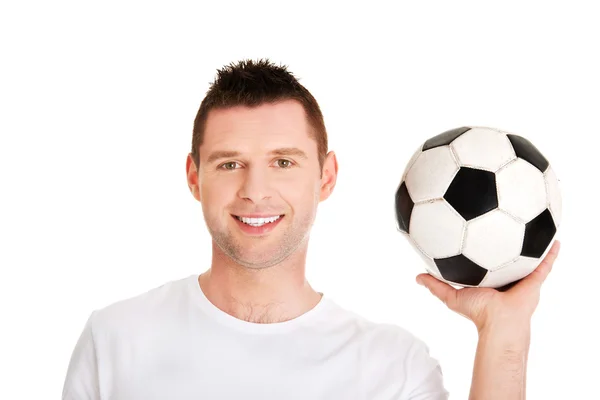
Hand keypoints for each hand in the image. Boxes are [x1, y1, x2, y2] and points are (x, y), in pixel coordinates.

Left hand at [415, 240, 560, 331]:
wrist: (499, 323)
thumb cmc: (477, 312)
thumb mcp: (451, 296)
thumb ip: (435, 285)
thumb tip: (418, 276)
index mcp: (488, 279)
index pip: (485, 261)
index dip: (482, 249)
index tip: (477, 230)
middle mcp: (505, 278)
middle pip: (507, 257)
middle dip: (507, 243)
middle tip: (505, 222)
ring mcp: (520, 279)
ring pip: (528, 258)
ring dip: (532, 244)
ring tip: (535, 226)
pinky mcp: (534, 281)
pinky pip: (545, 264)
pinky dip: (551, 253)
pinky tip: (554, 240)